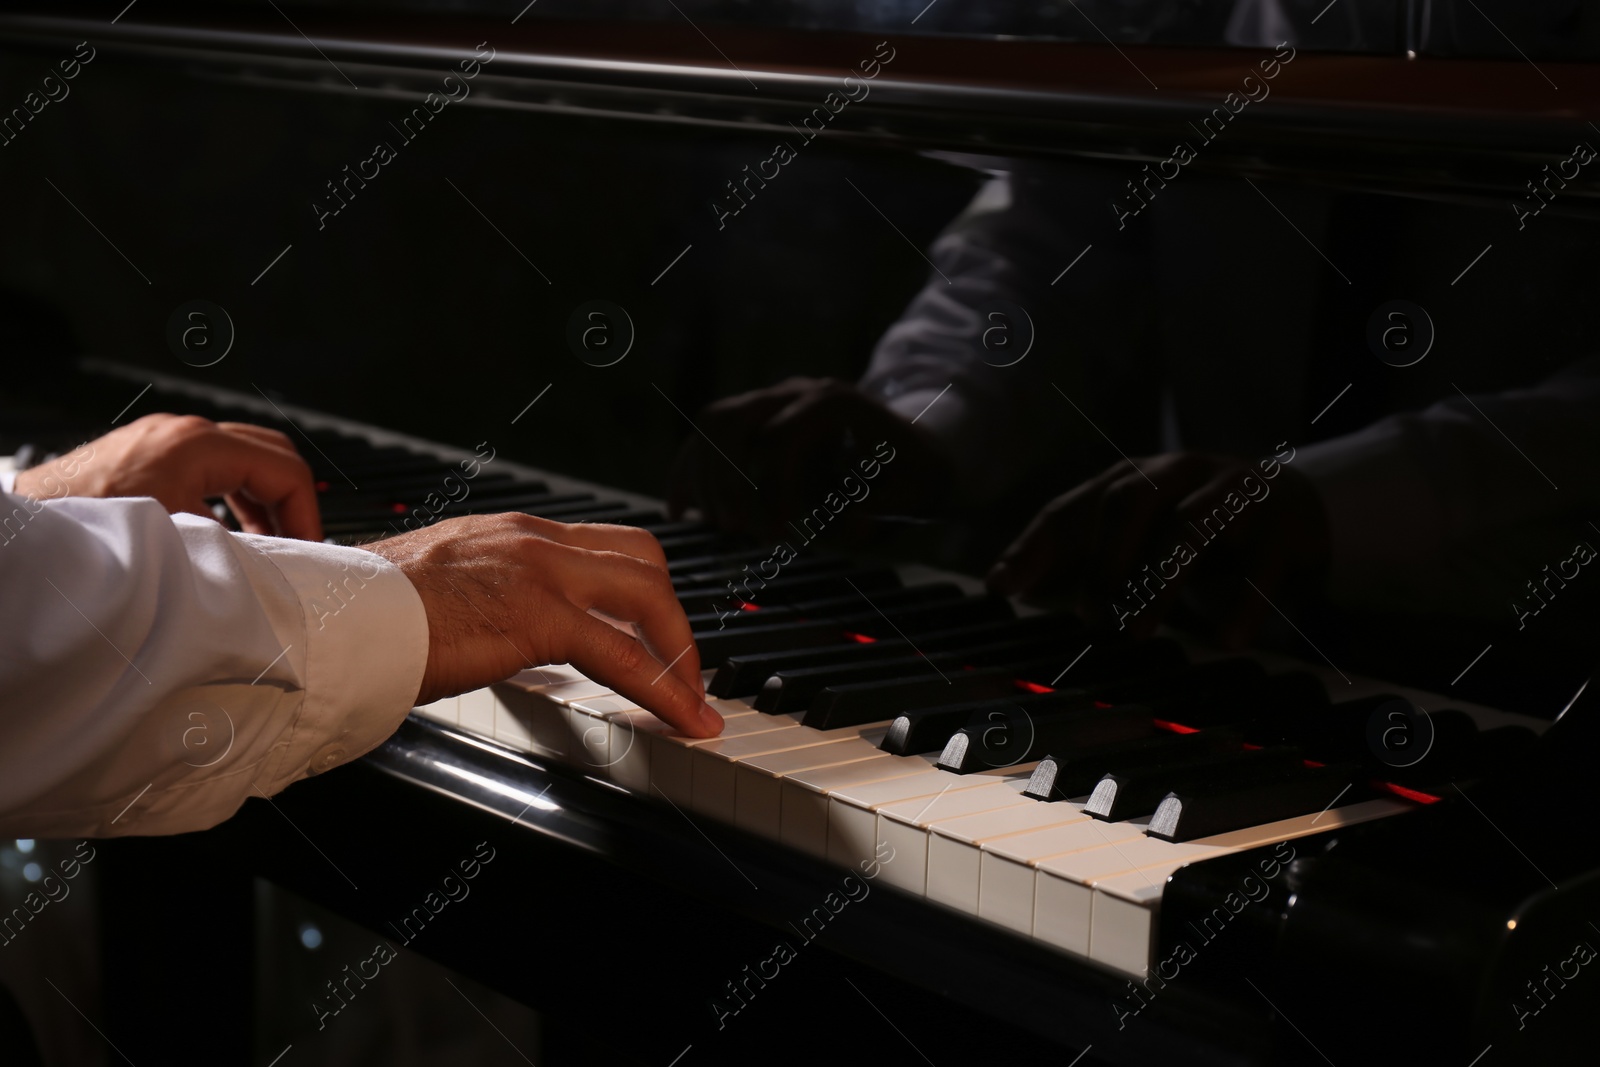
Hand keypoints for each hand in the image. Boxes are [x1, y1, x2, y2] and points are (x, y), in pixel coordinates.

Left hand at [12, 413, 322, 540]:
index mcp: (198, 445)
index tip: (309, 549)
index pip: (285, 469)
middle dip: (292, 500)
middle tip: (300, 543)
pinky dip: (234, 496)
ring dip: (264, 499)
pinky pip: (213, 466)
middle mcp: (185, 432)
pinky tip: (232, 531)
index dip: (306, 514)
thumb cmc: (87, 528)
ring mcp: (166, 439)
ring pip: (244, 458)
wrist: (27, 530)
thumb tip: (279, 566)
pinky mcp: (151, 453)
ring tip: (271, 543)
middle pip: (271, 453)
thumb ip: (237, 548)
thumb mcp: (178, 542)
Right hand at [365, 513, 723, 736]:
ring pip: (647, 596)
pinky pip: (624, 653)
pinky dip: (665, 688)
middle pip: (643, 559)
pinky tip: (682, 718)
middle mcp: (531, 539)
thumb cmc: (362, 618)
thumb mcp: (438, 592)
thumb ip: (481, 602)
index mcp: (509, 533)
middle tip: (684, 669)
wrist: (329, 620)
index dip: (642, 590)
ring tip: (692, 701)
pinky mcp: (537, 615)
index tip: (656, 632)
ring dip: (682, 652)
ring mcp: (538, 571)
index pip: (603, 547)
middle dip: (674, 616)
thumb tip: (495, 637)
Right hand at [666, 377, 952, 537]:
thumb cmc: (913, 471)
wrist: (912, 447)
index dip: (773, 490)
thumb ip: (884, 507)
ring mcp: (770, 401)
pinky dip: (688, 472)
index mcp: (833, 402)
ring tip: (715, 527)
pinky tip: (680, 512)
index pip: (779, 439)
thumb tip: (849, 524)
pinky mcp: (755, 419)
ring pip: (711, 423)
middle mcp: (795, 392)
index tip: (782, 533)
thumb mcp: (914, 489)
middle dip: (726, 482)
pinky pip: (706, 436)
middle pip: (730, 421)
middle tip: (739, 531)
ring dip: (702, 477)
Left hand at [986, 450, 1329, 646]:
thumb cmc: (1194, 531)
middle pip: (1130, 501)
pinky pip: (1262, 559)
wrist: (1296, 508)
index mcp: (1133, 479)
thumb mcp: (1136, 539)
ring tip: (1138, 632)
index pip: (1072, 506)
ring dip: (1159, 581)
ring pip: (1191, 525)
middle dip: (1103, 561)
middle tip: (1090, 619)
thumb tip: (997, 582)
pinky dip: (1243, 601)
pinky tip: (1226, 639)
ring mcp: (1233, 493)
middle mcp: (1179, 475)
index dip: (1034, 545)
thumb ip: (1074, 558)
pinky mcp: (1284, 522)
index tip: (1001, 587)